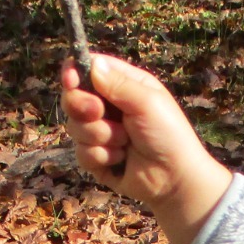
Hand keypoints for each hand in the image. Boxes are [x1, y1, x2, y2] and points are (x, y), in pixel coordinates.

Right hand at [60, 53, 231, 243]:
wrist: (173, 179)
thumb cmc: (168, 134)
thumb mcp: (146, 102)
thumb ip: (117, 83)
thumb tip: (93, 64)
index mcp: (123, 85)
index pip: (89, 69)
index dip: (74, 72)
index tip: (70, 79)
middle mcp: (109, 106)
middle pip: (73, 97)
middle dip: (83, 106)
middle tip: (99, 113)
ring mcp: (101, 132)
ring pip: (75, 127)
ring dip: (100, 135)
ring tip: (125, 142)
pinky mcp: (96, 158)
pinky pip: (81, 152)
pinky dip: (101, 156)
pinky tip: (120, 160)